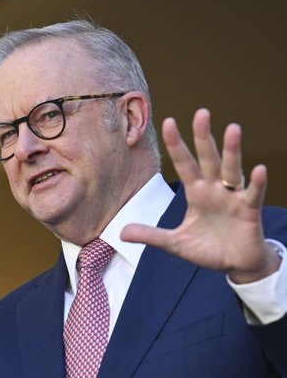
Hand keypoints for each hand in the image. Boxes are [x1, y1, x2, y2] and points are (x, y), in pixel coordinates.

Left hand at [121, 108, 278, 282]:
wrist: (234, 264)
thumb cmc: (207, 249)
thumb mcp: (174, 243)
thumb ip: (151, 235)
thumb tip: (121, 233)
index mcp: (196, 193)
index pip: (184, 164)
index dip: (176, 145)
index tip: (168, 122)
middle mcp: (214, 189)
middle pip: (208, 158)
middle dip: (203, 137)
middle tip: (201, 112)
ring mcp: (233, 197)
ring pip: (231, 169)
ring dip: (232, 151)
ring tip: (233, 128)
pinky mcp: (249, 210)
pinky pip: (253, 194)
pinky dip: (255, 183)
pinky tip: (257, 170)